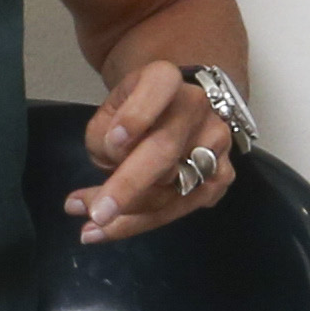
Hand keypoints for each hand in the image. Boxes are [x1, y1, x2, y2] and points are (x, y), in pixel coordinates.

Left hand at [67, 59, 236, 242]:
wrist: (174, 110)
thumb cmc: (134, 110)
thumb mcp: (109, 110)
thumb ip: (106, 134)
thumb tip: (115, 168)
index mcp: (167, 80)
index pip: (158, 87)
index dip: (137, 114)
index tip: (115, 141)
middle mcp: (199, 108)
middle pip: (166, 149)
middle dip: (129, 185)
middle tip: (96, 212)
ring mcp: (216, 144)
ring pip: (172, 188)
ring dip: (127, 213)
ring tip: (88, 224)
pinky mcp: (221, 178)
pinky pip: (180, 208)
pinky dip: (141, 223)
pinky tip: (108, 230)